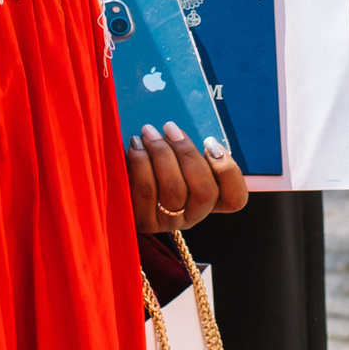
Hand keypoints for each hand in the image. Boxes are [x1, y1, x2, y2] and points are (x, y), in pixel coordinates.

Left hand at [129, 120, 247, 233]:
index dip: (229, 172)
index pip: (235, 199)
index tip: (210, 143)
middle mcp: (192, 215)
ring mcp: (167, 222)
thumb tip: (183, 127)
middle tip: (170, 128)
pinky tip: (135, 145)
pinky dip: (141, 163)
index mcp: (208, 199)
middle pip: (205, 192)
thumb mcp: (173, 156)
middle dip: (188, 154)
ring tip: (148, 132)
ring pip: (175, 190)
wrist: (113, 184)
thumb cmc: (150, 161)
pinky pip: (146, 192)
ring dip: (162, 154)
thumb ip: (186, 147)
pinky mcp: (142, 221)